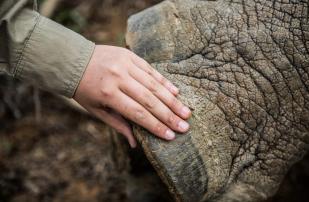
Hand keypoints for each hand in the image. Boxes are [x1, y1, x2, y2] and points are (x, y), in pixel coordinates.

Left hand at [74, 45, 190, 147]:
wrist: (74, 60)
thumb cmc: (85, 90)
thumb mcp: (96, 110)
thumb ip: (118, 124)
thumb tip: (135, 144)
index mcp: (108, 95)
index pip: (138, 114)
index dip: (155, 126)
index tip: (171, 136)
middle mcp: (119, 78)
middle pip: (149, 100)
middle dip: (169, 115)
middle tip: (185, 127)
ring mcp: (125, 65)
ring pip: (154, 85)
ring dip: (172, 100)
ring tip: (186, 112)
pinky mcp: (130, 56)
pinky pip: (151, 70)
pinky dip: (164, 81)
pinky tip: (176, 92)